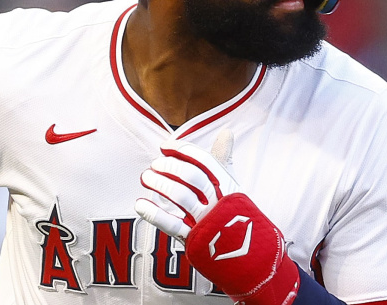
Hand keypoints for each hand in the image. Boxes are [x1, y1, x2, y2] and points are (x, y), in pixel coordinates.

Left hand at [135, 130, 299, 304]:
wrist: (246, 255)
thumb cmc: (232, 213)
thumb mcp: (231, 185)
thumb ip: (223, 159)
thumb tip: (227, 131)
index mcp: (228, 185)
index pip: (205, 161)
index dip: (183, 150)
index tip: (165, 145)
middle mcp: (219, 201)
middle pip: (192, 177)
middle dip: (170, 167)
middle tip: (154, 163)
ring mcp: (207, 221)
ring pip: (181, 197)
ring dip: (160, 184)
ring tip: (145, 177)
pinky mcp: (195, 240)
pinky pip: (172, 224)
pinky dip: (153, 213)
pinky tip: (140, 204)